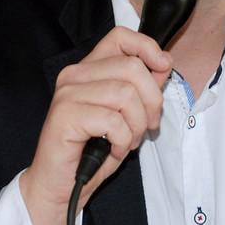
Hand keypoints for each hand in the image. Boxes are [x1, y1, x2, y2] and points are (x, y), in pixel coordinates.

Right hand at [19, 26, 171, 224]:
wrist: (60, 187)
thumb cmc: (91, 153)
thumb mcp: (126, 117)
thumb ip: (142, 88)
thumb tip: (163, 65)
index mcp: (88, 70)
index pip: (120, 37)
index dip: (147, 48)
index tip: (163, 69)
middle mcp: (74, 75)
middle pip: (132, 67)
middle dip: (152, 101)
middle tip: (148, 127)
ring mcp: (67, 94)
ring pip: (125, 94)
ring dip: (137, 124)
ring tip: (128, 141)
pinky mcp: (65, 115)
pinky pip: (112, 119)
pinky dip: (122, 139)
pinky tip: (114, 149)